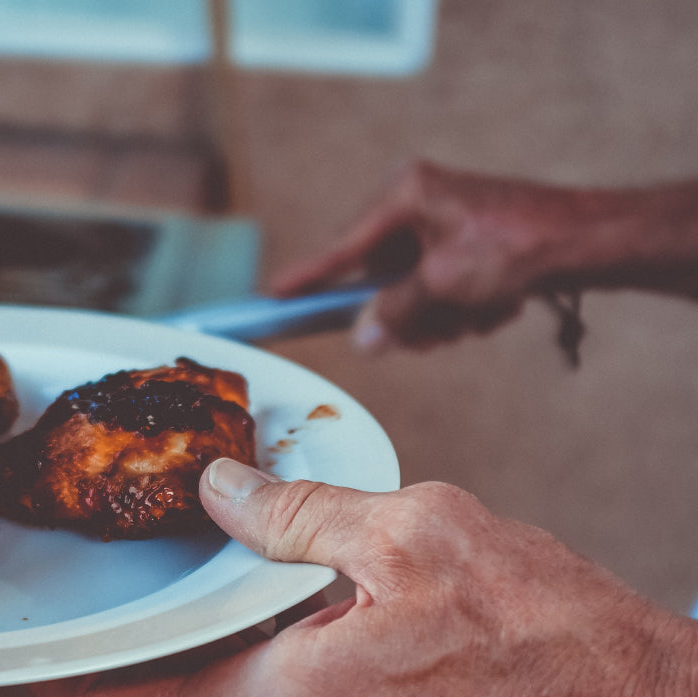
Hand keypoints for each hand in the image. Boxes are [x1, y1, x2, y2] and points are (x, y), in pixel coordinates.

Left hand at [32, 459, 697, 696]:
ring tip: (238, 576)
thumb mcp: (412, 532)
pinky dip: (271, 671)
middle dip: (145, 645)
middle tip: (144, 572)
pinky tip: (307, 610)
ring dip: (217, 653)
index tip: (26, 641)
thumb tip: (219, 489)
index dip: (49, 686)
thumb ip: (294, 512)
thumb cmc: (547, 636)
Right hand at [271, 161, 697, 350]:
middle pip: (380, 279)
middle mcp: (420, 205)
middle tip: (427, 329)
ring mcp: (445, 227)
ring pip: (414, 293)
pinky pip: (443, 293)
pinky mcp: (469, 248)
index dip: (306, 277)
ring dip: (439, 316)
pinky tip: (493, 307)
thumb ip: (395, 312)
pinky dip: (463, 309)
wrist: (590, 242)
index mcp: (405, 196)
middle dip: (405, 311)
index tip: (270, 296)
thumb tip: (364, 337)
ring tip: (473, 314)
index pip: (341, 247)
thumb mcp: (442, 285)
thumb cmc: (515, 247)